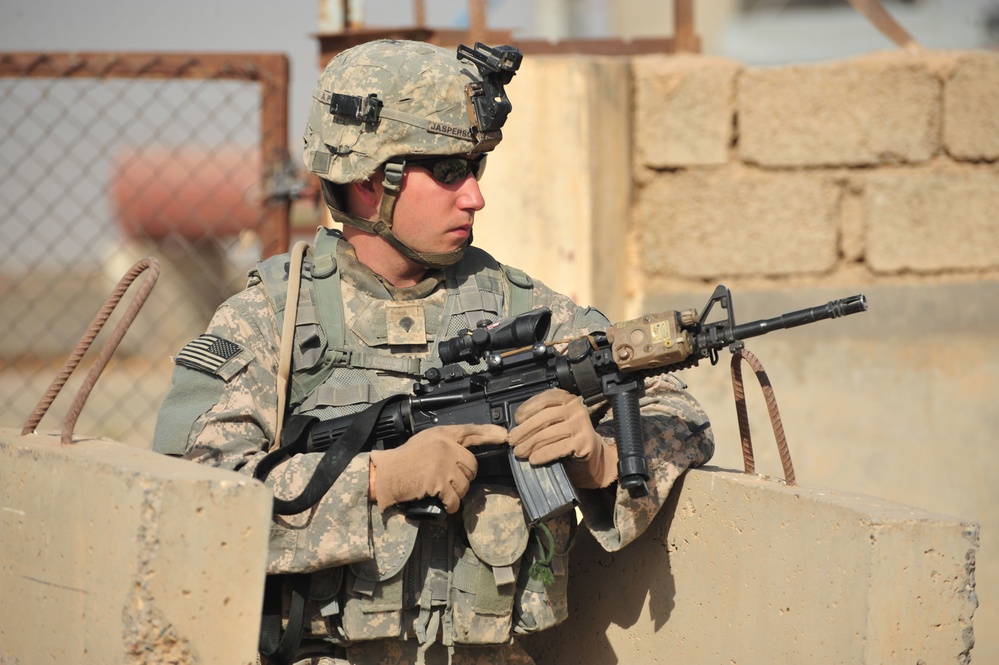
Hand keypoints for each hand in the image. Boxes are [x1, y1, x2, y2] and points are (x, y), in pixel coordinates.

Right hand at [368, 424, 507, 512]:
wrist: (387, 474)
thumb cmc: (403, 459)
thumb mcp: (426, 441)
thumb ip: (445, 443)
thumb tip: (465, 452)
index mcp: (443, 434)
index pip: (471, 431)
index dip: (490, 433)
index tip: (504, 436)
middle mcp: (446, 446)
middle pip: (471, 465)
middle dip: (464, 476)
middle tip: (450, 481)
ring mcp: (443, 464)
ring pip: (465, 483)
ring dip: (457, 492)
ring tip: (442, 491)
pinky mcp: (438, 481)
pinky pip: (455, 498)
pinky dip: (452, 505)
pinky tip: (446, 505)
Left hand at [509, 389, 617, 488]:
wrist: (591, 454)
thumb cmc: (567, 437)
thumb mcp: (555, 422)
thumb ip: (540, 418)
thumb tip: (516, 427)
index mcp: (566, 399)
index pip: (544, 399)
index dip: (527, 409)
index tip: (516, 420)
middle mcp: (576, 408)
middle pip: (545, 417)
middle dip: (525, 430)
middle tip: (513, 441)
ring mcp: (582, 424)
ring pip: (549, 433)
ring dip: (530, 444)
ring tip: (519, 452)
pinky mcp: (585, 442)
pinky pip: (558, 448)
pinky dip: (543, 454)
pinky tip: (534, 459)